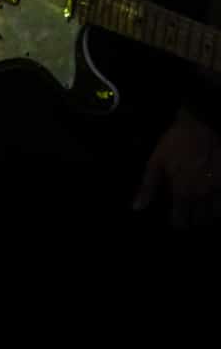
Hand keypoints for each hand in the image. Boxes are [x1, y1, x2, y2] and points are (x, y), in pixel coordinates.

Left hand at [133, 108, 220, 229]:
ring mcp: (217, 189)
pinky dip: (219, 206)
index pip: (181, 219)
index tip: (176, 222)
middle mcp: (202, 194)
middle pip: (200, 219)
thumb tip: (137, 208)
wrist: (201, 125)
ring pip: (215, 214)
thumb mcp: (155, 162)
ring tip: (200, 211)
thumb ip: (147, 187)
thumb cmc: (175, 143)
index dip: (178, 223)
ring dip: (207, 215)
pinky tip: (213, 201)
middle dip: (194, 220)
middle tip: (188, 216)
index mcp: (182, 191)